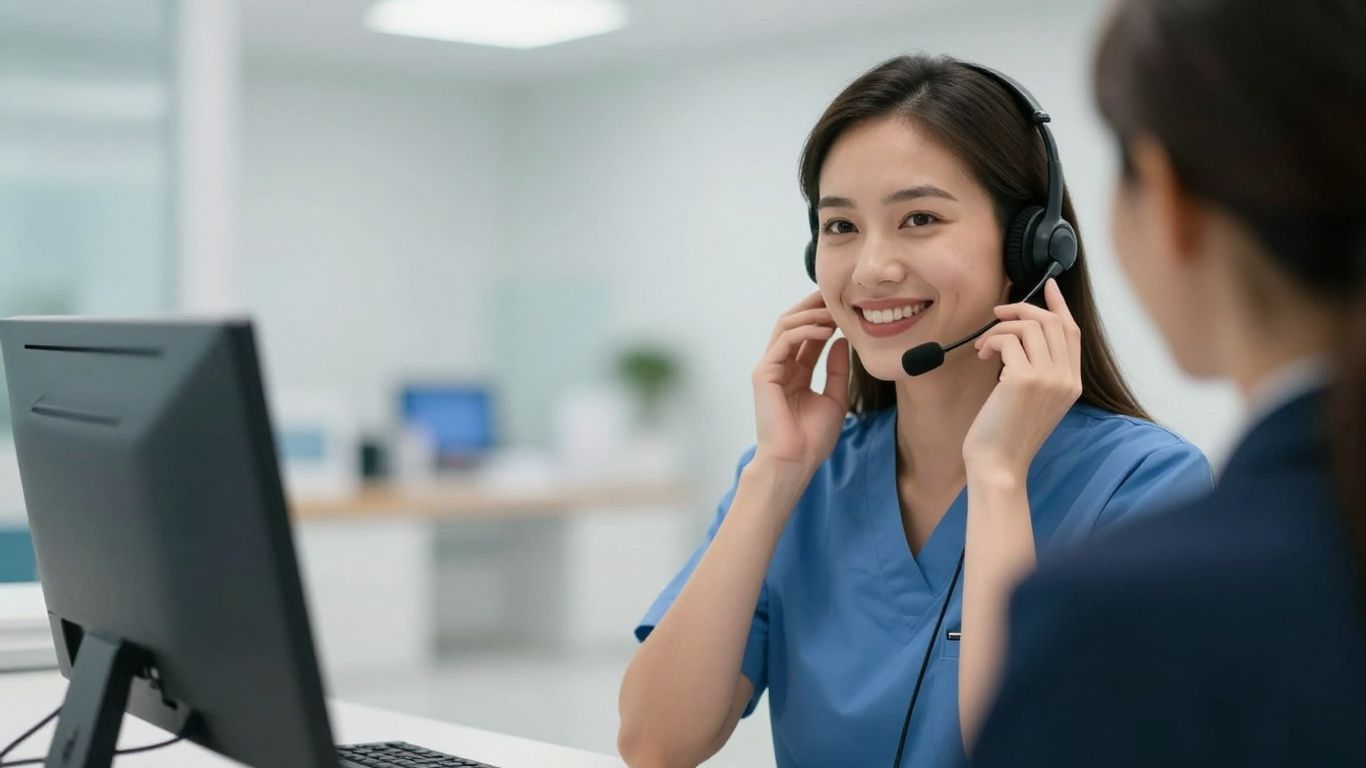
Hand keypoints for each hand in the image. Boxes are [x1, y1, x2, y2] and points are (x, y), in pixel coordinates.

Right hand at [751, 290, 850, 477]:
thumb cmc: (812, 439)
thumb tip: (842, 341)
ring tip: (835, 312)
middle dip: (814, 306)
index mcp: (794, 373)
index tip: (846, 305)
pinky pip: (784, 340)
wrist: (795, 462)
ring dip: (811, 314)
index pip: (807, 335)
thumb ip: (837, 370)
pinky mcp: (764, 373)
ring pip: (786, 325)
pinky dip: (805, 330)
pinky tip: (826, 329)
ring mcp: (769, 368)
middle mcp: (780, 366)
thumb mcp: (835, 399)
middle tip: (838, 294)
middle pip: (793, 323)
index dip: (825, 317)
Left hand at [962, 279, 1082, 479]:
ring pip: (1029, 327)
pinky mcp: (1024, 379)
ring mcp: (1049, 378)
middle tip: (997, 314)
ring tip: (984, 346)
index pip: (1072, 332)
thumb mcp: (1032, 400)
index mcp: (1073, 384)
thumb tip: (1021, 334)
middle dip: (1022, 310)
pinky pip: (1008, 340)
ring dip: (1000, 328)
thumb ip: (1038, 370)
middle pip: (1052, 322)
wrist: (999, 466)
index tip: (1048, 284)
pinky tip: (983, 354)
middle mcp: (1067, 378)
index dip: (1059, 305)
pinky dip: (992, 341)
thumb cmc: (1006, 435)